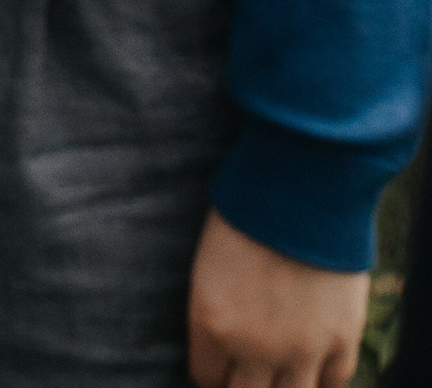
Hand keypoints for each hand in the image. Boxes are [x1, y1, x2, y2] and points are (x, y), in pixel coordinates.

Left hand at [186, 212, 369, 387]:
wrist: (303, 180)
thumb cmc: (248, 205)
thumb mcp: (211, 256)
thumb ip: (218, 304)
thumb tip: (224, 334)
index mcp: (212, 320)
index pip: (206, 376)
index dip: (213, 368)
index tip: (218, 358)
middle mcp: (254, 346)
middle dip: (241, 383)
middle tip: (245, 365)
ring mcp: (302, 348)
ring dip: (282, 385)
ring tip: (278, 370)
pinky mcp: (341, 340)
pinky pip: (331, 384)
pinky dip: (320, 380)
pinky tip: (313, 367)